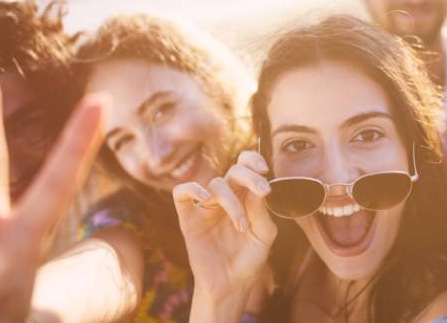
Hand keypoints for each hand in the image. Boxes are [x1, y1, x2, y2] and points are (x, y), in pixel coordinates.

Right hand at [172, 150, 276, 300]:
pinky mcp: (188, 219)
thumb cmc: (249, 260)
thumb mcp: (264, 236)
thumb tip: (257, 189)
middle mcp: (226, 199)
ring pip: (215, 184)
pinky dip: (192, 190)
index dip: (253, 161)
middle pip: (233, 171)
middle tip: (263, 191)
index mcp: (244, 198)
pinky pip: (181, 193)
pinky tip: (207, 200)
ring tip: (241, 225)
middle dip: (249, 177)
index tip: (265, 170)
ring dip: (232, 201)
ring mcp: (206, 208)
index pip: (245, 167)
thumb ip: (262, 212)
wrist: (230, 286)